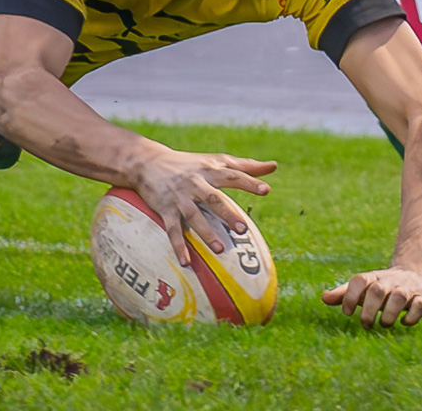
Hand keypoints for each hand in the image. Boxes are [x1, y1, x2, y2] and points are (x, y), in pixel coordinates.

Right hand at [133, 149, 275, 266]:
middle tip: (242, 229)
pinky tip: (186, 262)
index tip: (266, 190)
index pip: (232, 175)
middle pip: (214, 199)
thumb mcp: (215, 160)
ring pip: (194, 217)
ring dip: (206, 233)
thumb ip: (245, 166)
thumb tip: (274, 166)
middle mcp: (195, 183)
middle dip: (227, 213)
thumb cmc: (189, 163)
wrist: (148, 162)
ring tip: (220, 249)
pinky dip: (179, 246)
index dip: (249, 182)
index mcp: (210, 171)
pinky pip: (172, 230)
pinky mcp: (165, 209)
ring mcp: (179, 198)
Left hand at [322, 266, 421, 327]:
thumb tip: (323, 298)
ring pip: (399, 298)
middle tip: (365, 325)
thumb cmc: (382, 286)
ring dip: (389, 315)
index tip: (347, 313)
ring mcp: (409, 289)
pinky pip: (419, 306)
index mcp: (374, 277)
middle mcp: (391, 281)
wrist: (416, 274)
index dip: (350, 296)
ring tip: (384, 324)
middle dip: (369, 311)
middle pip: (377, 290)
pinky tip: (403, 322)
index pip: (359, 280)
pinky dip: (411, 317)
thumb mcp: (364, 287)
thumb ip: (344, 293)